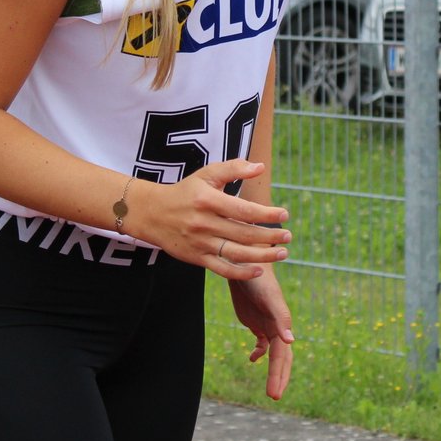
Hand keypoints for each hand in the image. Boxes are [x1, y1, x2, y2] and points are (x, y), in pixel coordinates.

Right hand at [138, 159, 290, 281]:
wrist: (151, 213)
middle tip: (288, 236)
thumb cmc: (185, 191)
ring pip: (236, 254)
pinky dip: (241, 272)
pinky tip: (258, 269)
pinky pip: (222, 269)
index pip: (243, 210)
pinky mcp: (196, 258)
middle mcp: (204, 223)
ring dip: (262, 256)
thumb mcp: (206, 174)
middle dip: (270, 236)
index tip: (284, 214)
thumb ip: (233, 169)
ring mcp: (200, 243)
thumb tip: (260, 167)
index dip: (266, 214)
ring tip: (282, 254)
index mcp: (208, 201)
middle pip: (243, 234)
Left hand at [229, 270, 294, 400]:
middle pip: (281, 358)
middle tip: (274, 397)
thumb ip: (281, 318)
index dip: (279, 374)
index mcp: (282, 325)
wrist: (247, 263)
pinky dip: (259, 353)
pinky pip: (261, 343)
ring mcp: (267, 325)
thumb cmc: (259, 279)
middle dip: (278, 378)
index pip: (282, 355)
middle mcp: (277, 328)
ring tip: (271, 390)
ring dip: (272, 371)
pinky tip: (252, 360)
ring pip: (273, 354)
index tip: (274, 393)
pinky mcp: (257, 322)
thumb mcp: (270, 298)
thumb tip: (291, 341)